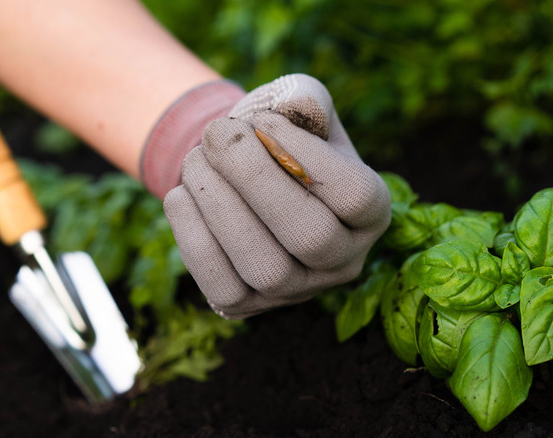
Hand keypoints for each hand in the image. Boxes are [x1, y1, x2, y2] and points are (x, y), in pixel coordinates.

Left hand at [163, 74, 390, 318]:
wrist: (239, 171)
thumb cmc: (276, 135)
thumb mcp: (298, 107)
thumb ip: (305, 98)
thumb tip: (294, 108)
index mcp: (370, 212)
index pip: (356, 196)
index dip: (307, 156)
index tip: (265, 120)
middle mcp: (343, 261)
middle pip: (310, 237)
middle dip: (254, 178)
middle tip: (217, 133)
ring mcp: (296, 291)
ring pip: (265, 267)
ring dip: (219, 205)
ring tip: (195, 159)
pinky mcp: (248, 306)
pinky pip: (222, 287)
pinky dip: (193, 237)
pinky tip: (181, 194)